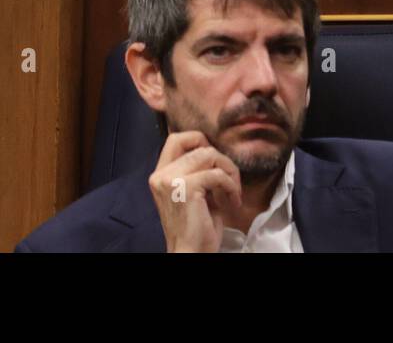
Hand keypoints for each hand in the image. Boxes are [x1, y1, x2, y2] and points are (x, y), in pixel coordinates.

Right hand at [147, 131, 242, 252]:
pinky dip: (231, 186)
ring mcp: (171, 180)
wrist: (191, 253)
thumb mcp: (192, 192)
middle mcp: (161, 175)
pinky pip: (217, 174)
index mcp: (159, 175)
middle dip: (221, 159)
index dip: (199, 141)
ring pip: (210, 155)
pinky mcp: (186, 188)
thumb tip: (214, 151)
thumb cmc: (196, 227)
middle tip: (230, 180)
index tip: (215, 162)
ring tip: (233, 192)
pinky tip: (232, 202)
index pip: (176, 139)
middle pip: (198, 144)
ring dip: (229, 172)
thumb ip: (196, 170)